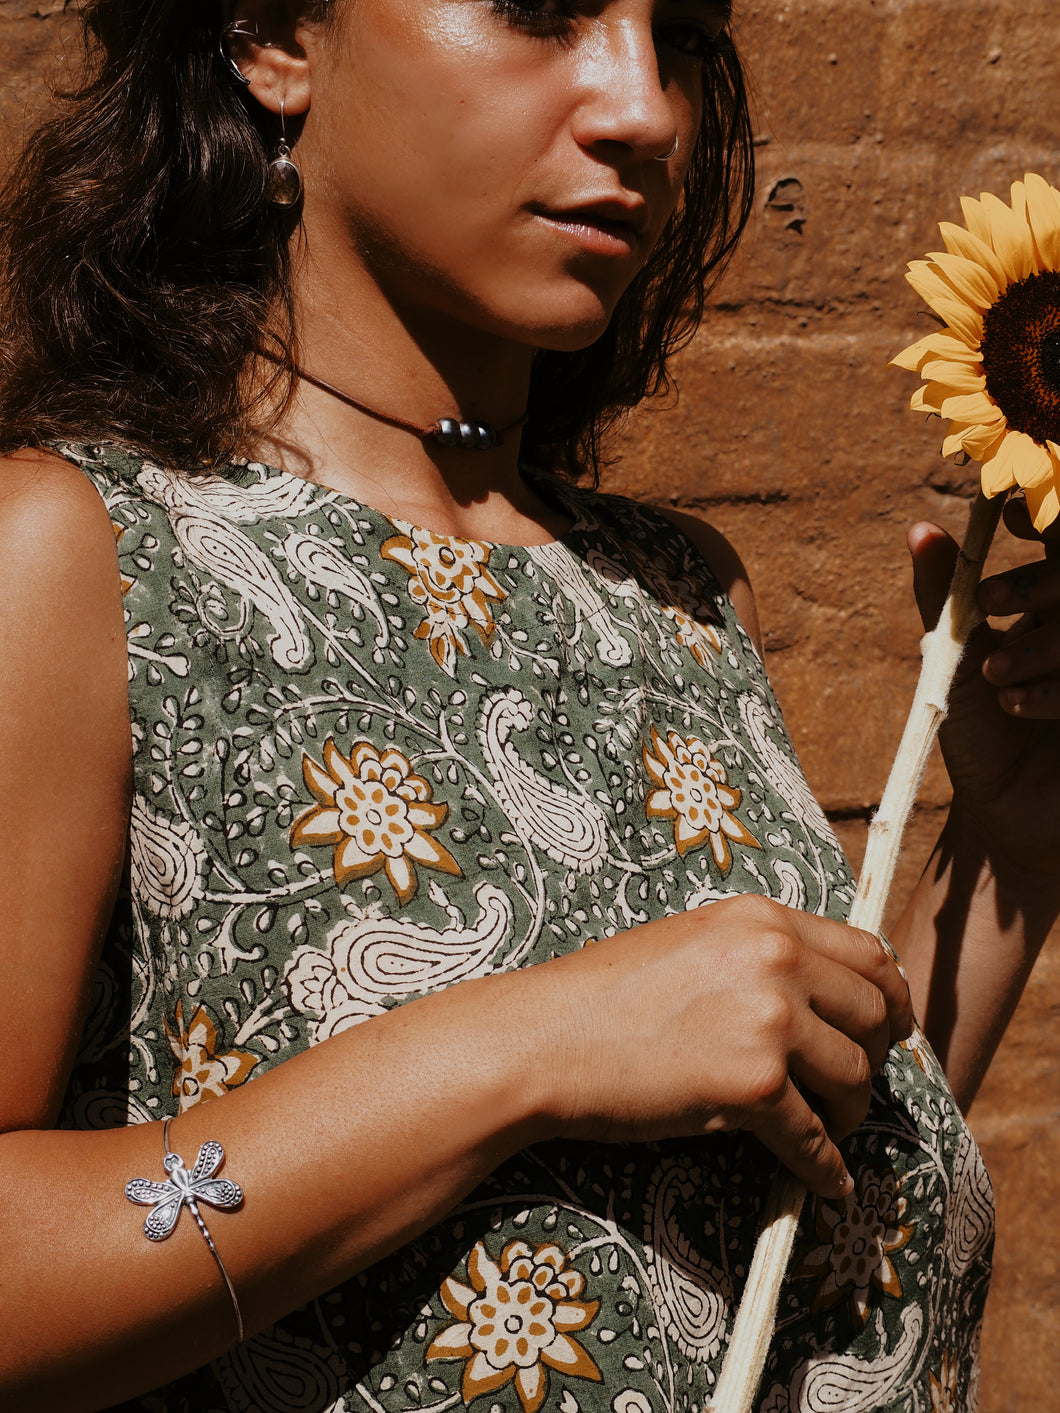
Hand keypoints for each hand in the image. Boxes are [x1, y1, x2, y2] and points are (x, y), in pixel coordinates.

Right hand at [537, 896, 911, 1197]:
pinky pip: (815, 1138)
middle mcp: (775, 959)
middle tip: (853, 1089)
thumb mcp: (693, 945)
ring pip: (854, 1078)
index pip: (866, 953)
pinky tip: (822, 1182)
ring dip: (848, 1114)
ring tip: (828, 1131)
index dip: (892, 997)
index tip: (893, 1029)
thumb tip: (820, 998)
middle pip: (873, 1015)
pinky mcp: (753, 1086)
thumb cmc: (605, 998)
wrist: (545, 1040)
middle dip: (874, 1059)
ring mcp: (767, 1021)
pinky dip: (822, 1169)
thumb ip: (759, 956)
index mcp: (761, 918)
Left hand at [909, 496, 1059, 877]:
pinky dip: (1053, 688)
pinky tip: (1016, 705)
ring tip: (993, 675)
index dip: (1045, 519)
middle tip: (987, 602)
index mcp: (1058, 609)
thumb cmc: (979, 733)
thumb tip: (918, 528)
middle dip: (1037, 583)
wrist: (1005, 812)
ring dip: (1040, 643)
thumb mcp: (955, 658)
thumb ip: (945, 592)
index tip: (1008, 516)